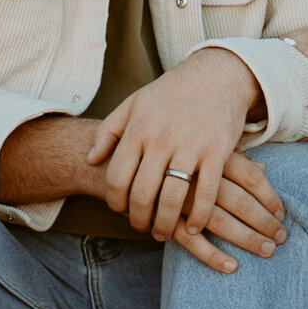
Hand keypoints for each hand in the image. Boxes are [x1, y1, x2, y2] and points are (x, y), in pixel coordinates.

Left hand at [88, 57, 280, 270]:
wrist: (216, 76)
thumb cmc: (172, 92)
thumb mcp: (135, 103)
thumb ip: (109, 130)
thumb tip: (91, 158)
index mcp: (138, 129)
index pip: (117, 177)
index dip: (115, 201)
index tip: (120, 210)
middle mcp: (161, 139)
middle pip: (143, 194)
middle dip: (139, 219)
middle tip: (142, 227)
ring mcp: (190, 146)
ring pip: (172, 198)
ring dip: (166, 224)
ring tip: (163, 232)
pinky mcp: (216, 152)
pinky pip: (206, 193)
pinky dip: (198, 216)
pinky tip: (193, 226)